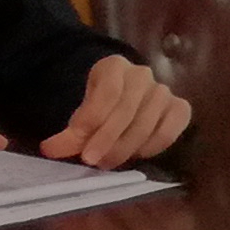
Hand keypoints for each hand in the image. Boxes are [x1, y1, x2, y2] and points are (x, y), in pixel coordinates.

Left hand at [42, 54, 192, 168]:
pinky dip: (152, 147)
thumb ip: (71, 133)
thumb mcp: (81, 114)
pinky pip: (168, 132)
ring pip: (146, 124)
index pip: (107, 93)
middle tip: (92, 161)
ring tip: (108, 162)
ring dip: (125, 148)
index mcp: (114, 66)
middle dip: (107, 140)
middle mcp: (141, 74)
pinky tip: (136, 156)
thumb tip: (50, 149)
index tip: (78, 146)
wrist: (125, 98)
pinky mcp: (179, 108)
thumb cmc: (101, 107)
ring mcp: (163, 91)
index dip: (93, 121)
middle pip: (126, 110)